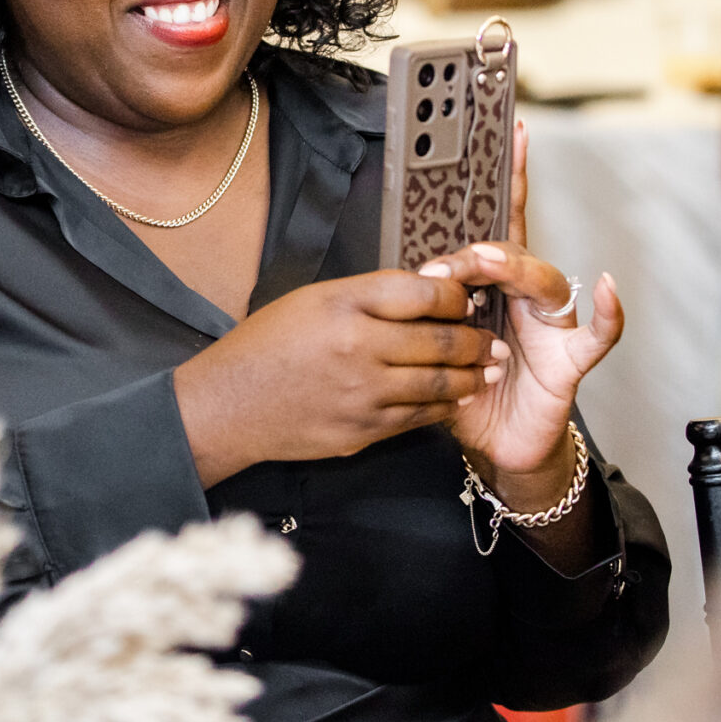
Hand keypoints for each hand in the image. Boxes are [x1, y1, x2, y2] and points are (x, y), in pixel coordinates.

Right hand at [173, 270, 494, 487]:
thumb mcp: (313, 299)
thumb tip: (426, 292)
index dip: (456, 295)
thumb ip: (369, 295)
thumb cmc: (267, 345)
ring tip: (488, 369)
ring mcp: (363, 393)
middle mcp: (358, 347)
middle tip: (491, 340)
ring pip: (439, 383)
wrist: (229, 404)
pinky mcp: (363, 430)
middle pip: (441, 341)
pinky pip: (420, 417)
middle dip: (475, 341)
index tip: (466, 299)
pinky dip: (444, 405)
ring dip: (471, 376)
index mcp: (345, 304)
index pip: (423, 292)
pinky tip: (456, 397)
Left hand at [418, 123, 622, 511]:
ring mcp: (552, 327)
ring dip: (514, 270)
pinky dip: (608, 312)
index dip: (507, 179)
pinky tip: (604, 287)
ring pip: (544, 281)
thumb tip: (389, 278)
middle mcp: (527, 298)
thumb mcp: (434, 346)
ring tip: (488, 266)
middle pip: (515, 251)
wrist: (496, 446)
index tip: (511, 132)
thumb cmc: (465, 391)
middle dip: (481, 249)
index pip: (497, 225)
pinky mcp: (570, 361)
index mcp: (494, 288)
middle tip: (447, 262)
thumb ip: (423, 312)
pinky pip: (598, 335)